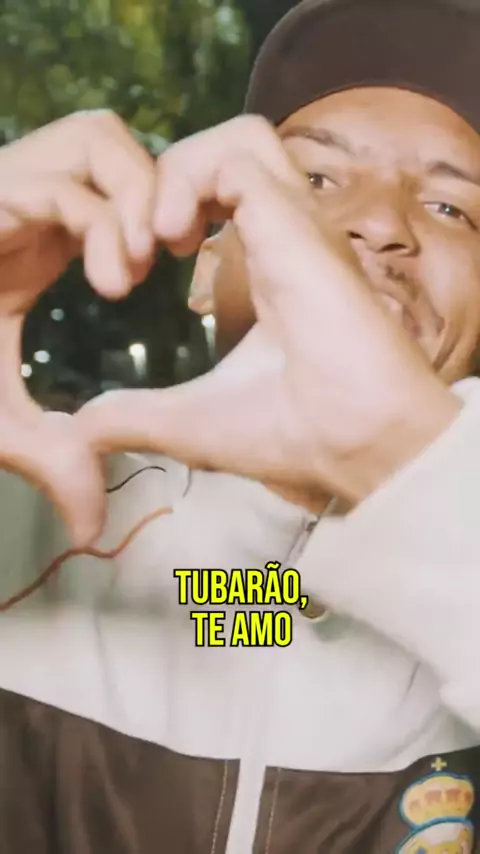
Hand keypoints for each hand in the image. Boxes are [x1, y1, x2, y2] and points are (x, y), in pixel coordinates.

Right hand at [0, 110, 155, 545]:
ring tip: (133, 276)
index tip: (183, 270)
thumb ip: (51, 456)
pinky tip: (109, 283)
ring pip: (98, 136)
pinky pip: (59, 171)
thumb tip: (96, 527)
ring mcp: (4, 188)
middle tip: (173, 260)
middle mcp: (30, 202)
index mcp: (42, 239)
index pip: (122, 188)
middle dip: (161, 193)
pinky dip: (100, 219)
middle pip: (118, 144)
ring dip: (135, 200)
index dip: (163, 212)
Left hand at [78, 116, 459, 504]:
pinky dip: (186, 180)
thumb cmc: (290, 434)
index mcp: (269, 267)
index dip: (161, 215)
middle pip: (225, 158)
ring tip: (151, 237)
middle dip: (159, 188)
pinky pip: (235, 153)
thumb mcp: (189, 422)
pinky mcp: (293, 217)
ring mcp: (294, 221)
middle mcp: (285, 234)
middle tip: (134, 251)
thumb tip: (84, 430)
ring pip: (236, 138)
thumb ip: (133, 416)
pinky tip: (165, 237)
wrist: (352, 442)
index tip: (131, 274)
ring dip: (174, 174)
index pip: (219, 197)